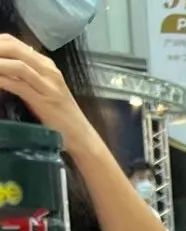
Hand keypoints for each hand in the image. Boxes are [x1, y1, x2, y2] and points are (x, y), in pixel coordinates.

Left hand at [0, 35, 93, 151]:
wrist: (80, 136)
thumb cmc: (60, 116)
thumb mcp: (43, 89)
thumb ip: (25, 76)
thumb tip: (3, 68)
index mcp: (46, 64)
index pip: (13, 42)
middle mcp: (48, 70)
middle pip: (13, 47)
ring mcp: (48, 85)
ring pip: (16, 64)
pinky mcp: (44, 101)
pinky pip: (18, 85)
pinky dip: (1, 80)